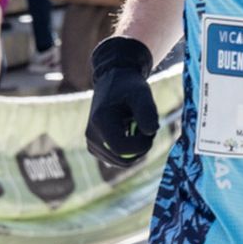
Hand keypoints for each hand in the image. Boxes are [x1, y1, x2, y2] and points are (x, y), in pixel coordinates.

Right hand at [86, 37, 159, 166]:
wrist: (113, 82)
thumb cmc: (129, 87)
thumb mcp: (142, 94)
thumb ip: (148, 112)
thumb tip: (151, 132)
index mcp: (100, 121)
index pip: (121, 149)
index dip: (141, 145)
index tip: (151, 131)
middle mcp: (91, 136)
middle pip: (123, 160)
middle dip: (140, 147)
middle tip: (146, 127)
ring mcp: (92, 144)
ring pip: (122, 162)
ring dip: (136, 149)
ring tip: (137, 127)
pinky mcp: (95, 149)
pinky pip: (118, 160)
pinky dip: (129, 150)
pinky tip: (129, 133)